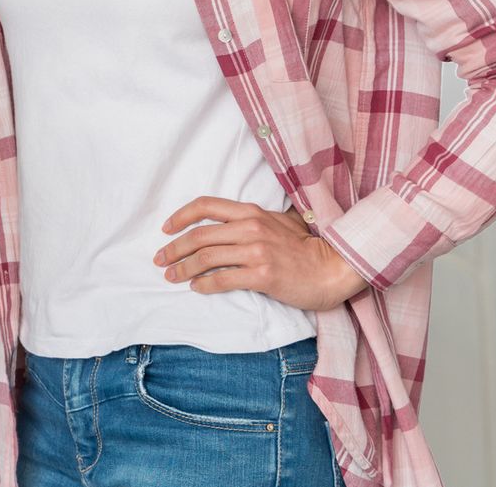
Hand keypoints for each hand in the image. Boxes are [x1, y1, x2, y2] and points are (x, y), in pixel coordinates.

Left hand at [155, 197, 367, 312]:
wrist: (334, 268)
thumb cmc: (308, 246)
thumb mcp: (280, 222)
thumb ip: (254, 220)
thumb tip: (227, 225)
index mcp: (252, 212)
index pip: (206, 206)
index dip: (181, 216)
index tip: (165, 229)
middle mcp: (251, 228)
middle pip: (199, 235)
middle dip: (174, 248)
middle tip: (160, 259)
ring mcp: (256, 251)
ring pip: (206, 258)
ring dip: (183, 268)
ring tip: (172, 276)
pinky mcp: (262, 275)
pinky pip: (223, 279)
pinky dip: (204, 285)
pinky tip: (197, 288)